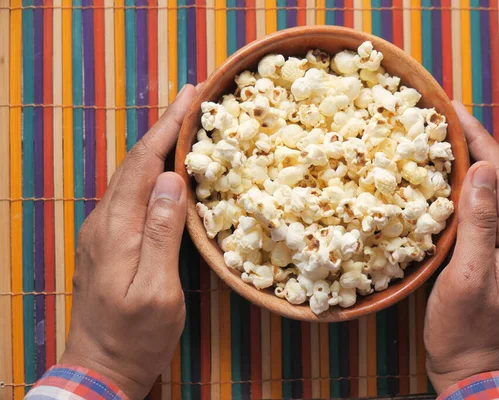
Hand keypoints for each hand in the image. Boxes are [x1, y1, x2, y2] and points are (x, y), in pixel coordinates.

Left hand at [60, 85, 197, 398]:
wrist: (99, 367)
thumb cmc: (135, 335)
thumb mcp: (156, 289)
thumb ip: (160, 233)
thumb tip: (170, 180)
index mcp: (116, 228)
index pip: (142, 164)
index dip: (167, 127)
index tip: (190, 96)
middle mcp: (104, 221)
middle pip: (134, 162)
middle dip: (164, 127)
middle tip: (192, 99)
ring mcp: (103, 231)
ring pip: (131, 175)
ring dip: (157, 146)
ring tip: (185, 124)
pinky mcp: (108, 241)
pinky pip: (131, 193)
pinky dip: (151, 170)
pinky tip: (168, 169)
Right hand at [424, 101, 498, 392]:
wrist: (472, 367)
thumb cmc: (464, 329)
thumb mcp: (468, 277)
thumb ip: (478, 224)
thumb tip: (479, 172)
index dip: (479, 140)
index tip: (454, 111)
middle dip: (477, 143)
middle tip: (445, 117)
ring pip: (494, 192)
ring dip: (472, 162)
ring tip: (445, 139)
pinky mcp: (497, 255)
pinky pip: (485, 210)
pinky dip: (467, 188)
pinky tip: (449, 180)